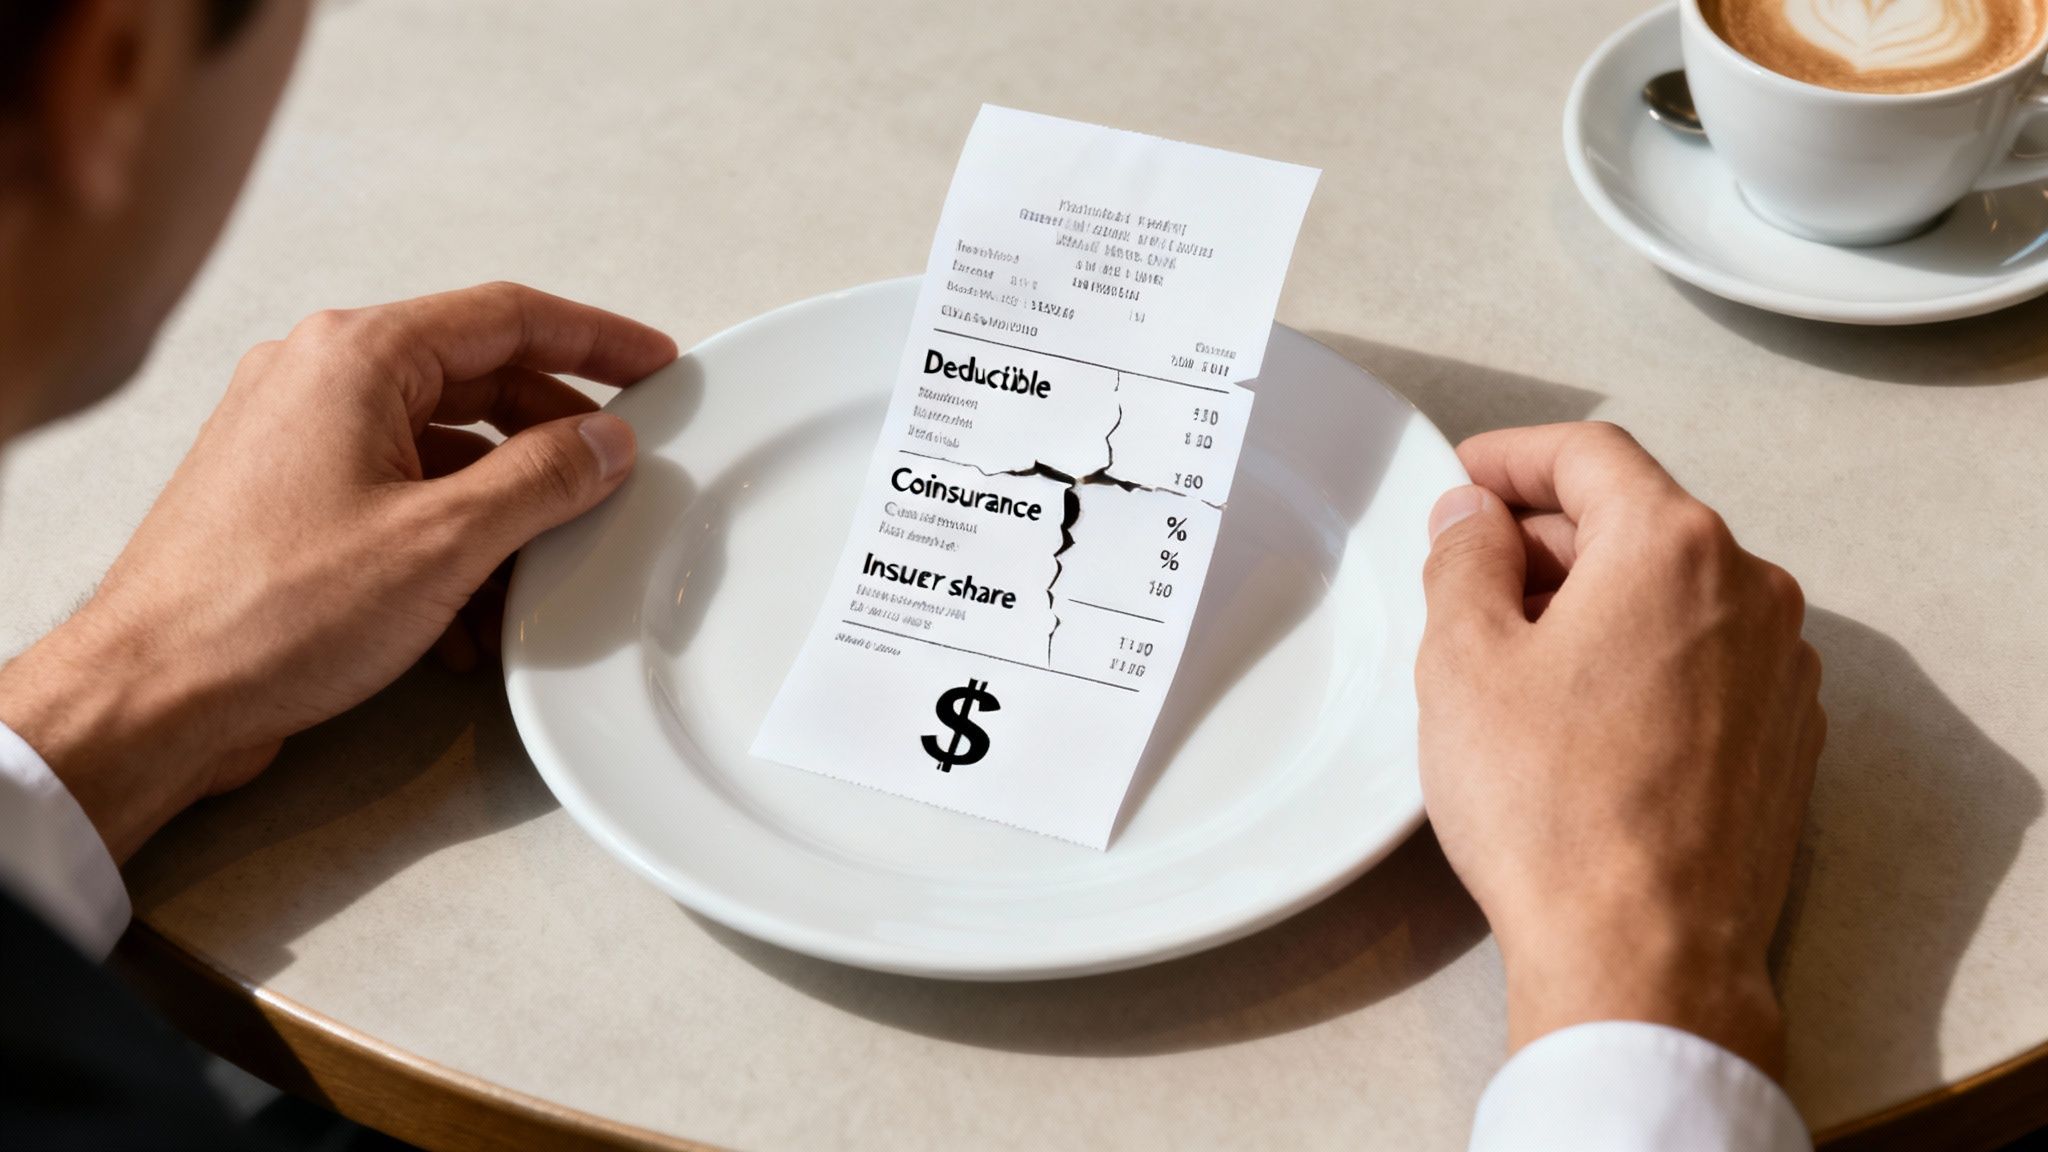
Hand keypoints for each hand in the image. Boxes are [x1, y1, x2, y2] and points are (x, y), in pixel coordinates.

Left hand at [0, 282, 676, 861]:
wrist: (153, 695)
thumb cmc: (268, 611)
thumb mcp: (444, 541)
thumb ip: (543, 478)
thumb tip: (606, 442)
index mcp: (357, 357)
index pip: (507, 317)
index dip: (597, 339)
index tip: (656, 364)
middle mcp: (319, 379)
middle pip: (477, 379)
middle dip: (554, 434)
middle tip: (621, 465)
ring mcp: (297, 438)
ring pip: (440, 448)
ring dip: (503, 506)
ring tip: (548, 564)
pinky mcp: (288, 501)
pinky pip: (398, 495)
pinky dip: (450, 542)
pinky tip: (474, 617)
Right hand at [1416, 422, 1822, 1076]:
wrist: (1644, 954)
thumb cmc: (1552, 810)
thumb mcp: (1463, 660)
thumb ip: (1462, 557)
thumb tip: (1472, 517)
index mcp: (1675, 547)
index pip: (1590, 454)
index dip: (1511, 458)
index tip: (1463, 482)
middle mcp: (1751, 592)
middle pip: (1635, 522)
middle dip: (1543, 541)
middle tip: (1463, 586)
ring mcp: (1781, 671)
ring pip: (1671, 596)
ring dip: (1592, 604)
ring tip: (1514, 667)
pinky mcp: (1785, 742)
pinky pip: (1704, 663)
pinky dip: (1640, 661)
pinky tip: (1580, 722)